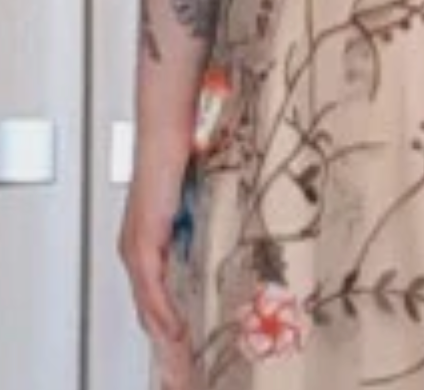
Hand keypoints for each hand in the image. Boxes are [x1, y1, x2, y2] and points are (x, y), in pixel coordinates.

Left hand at [119, 148, 191, 380]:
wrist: (165, 130)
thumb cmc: (180, 153)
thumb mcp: (193, 194)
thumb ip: (200, 215)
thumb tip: (225, 227)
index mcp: (146, 239)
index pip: (154, 291)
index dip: (167, 317)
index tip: (185, 341)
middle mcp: (134, 247)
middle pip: (147, 305)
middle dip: (166, 334)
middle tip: (185, 358)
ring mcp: (136, 245)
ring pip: (147, 302)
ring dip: (165, 330)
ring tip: (183, 354)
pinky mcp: (143, 240)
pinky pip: (151, 287)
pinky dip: (162, 311)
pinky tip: (174, 329)